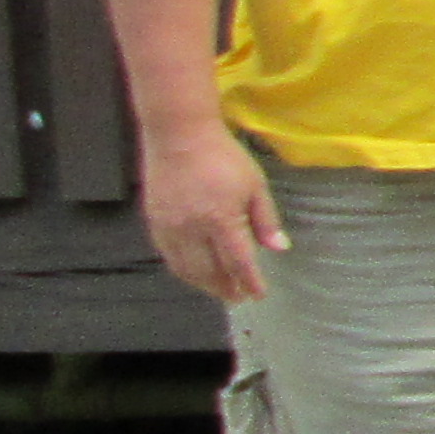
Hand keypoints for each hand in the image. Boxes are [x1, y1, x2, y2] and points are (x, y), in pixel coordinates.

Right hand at [140, 123, 283, 304]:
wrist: (179, 136)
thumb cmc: (222, 156)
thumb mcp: (255, 185)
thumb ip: (266, 220)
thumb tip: (279, 248)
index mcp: (221, 220)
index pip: (239, 262)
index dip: (250, 282)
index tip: (258, 294)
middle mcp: (193, 229)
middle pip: (209, 271)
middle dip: (225, 288)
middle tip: (238, 297)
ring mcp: (170, 228)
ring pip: (186, 269)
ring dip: (203, 284)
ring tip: (218, 289)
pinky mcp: (154, 223)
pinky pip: (168, 256)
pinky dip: (183, 270)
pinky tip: (193, 272)